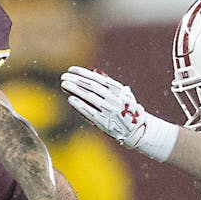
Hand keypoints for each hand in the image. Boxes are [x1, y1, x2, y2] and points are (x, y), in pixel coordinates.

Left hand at [59, 66, 177, 161]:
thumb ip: (109, 85)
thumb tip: (95, 72)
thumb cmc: (128, 110)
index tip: (71, 70)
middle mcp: (113, 98)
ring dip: (75, 90)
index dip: (83, 73)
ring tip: (64, 85)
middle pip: (91, 86)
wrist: (137, 129)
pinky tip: (71, 99)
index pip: (97, 78)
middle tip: (63, 77)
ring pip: (89, 97)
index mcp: (118, 90)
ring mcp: (108, 110)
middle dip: (76, 80)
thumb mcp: (123, 94)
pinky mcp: (104, 121)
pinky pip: (90, 112)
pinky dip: (80, 105)